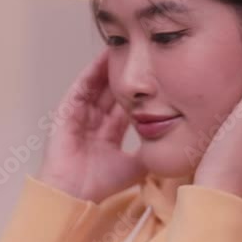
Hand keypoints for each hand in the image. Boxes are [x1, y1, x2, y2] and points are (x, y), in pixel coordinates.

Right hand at [37, 49, 148, 203]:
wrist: (74, 194)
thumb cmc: (100, 186)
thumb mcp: (135, 166)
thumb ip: (151, 153)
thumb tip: (175, 144)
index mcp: (109, 135)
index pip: (126, 107)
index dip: (141, 93)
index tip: (159, 77)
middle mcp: (94, 123)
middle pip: (113, 92)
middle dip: (128, 75)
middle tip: (145, 54)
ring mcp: (79, 116)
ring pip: (99, 85)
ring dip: (112, 67)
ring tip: (127, 46)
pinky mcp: (66, 112)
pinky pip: (82, 86)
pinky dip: (93, 71)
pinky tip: (105, 56)